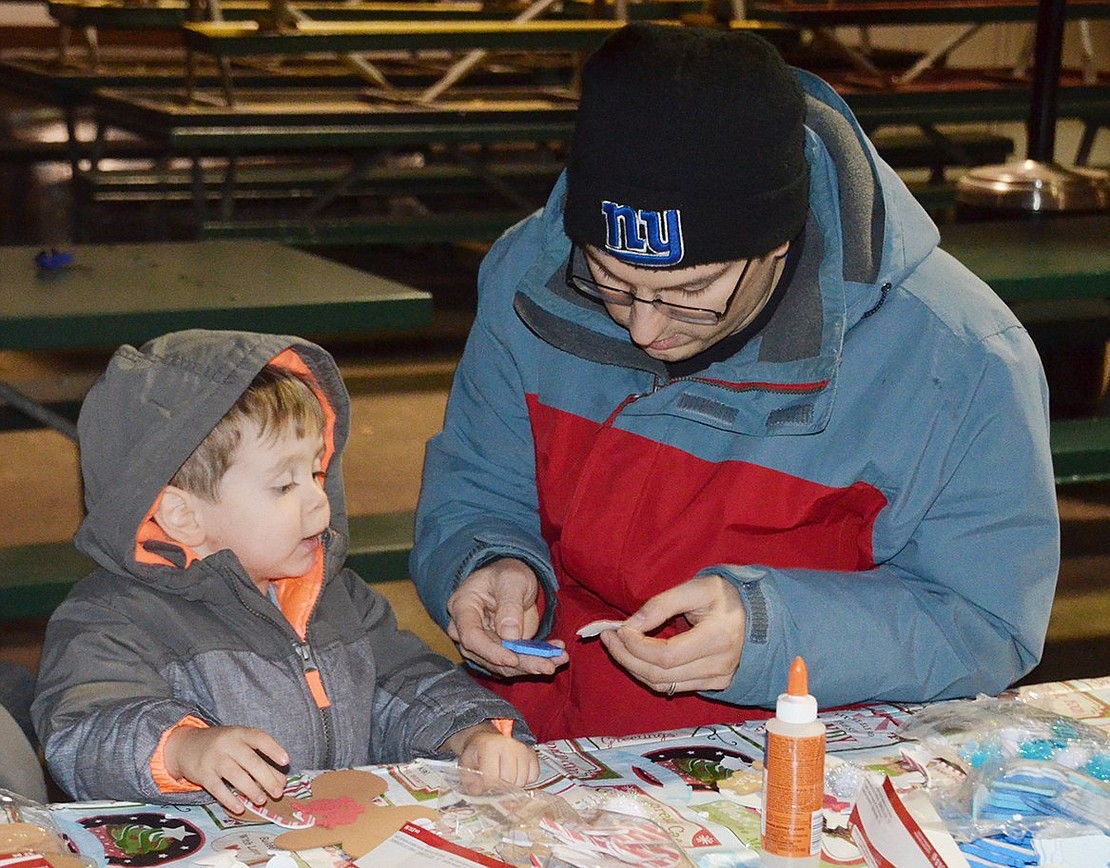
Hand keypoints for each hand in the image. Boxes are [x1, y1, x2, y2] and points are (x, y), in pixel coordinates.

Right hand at [163, 724, 288, 813]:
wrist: (187, 746)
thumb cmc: (223, 747)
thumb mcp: (242, 747)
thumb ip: (263, 761)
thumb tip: (282, 782)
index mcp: (240, 733)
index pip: (259, 738)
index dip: (273, 749)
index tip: (286, 761)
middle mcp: (228, 744)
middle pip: (250, 761)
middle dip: (266, 778)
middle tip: (278, 792)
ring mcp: (214, 758)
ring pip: (236, 775)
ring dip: (251, 789)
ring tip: (262, 800)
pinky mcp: (202, 774)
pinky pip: (217, 788)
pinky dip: (229, 799)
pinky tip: (240, 808)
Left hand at [443, 722, 539, 788]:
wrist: (485, 739)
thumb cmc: (476, 754)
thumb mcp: (466, 766)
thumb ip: (471, 782)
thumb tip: (481, 794)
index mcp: (490, 746)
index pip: (492, 777)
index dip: (487, 787)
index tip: (483, 789)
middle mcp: (509, 745)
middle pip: (510, 780)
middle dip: (501, 788)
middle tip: (494, 786)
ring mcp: (523, 749)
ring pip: (522, 780)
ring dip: (513, 786)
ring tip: (503, 780)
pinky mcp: (532, 753)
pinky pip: (533, 776)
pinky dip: (525, 781)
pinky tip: (515, 776)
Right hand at [446, 558, 567, 676]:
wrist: (512, 580)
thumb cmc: (507, 574)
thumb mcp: (512, 581)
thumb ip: (510, 605)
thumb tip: (510, 636)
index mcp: (463, 607)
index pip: (471, 637)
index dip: (491, 652)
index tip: (513, 659)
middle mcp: (468, 630)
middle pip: (488, 656)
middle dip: (520, 664)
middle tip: (548, 666)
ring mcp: (483, 643)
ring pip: (503, 664)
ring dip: (532, 665)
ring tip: (558, 659)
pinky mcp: (500, 650)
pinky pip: (517, 661)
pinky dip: (537, 661)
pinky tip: (557, 656)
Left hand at [600, 574, 745, 694]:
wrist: (761, 614)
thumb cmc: (727, 596)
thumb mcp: (696, 588)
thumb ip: (662, 604)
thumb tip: (631, 624)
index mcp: (718, 638)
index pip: (665, 656)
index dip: (635, 646)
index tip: (619, 628)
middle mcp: (719, 666)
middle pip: (660, 675)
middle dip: (626, 657)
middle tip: (608, 638)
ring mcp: (718, 679)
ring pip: (663, 685)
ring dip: (634, 668)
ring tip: (617, 646)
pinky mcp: (715, 684)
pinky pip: (673, 687)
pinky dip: (650, 674)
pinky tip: (637, 656)